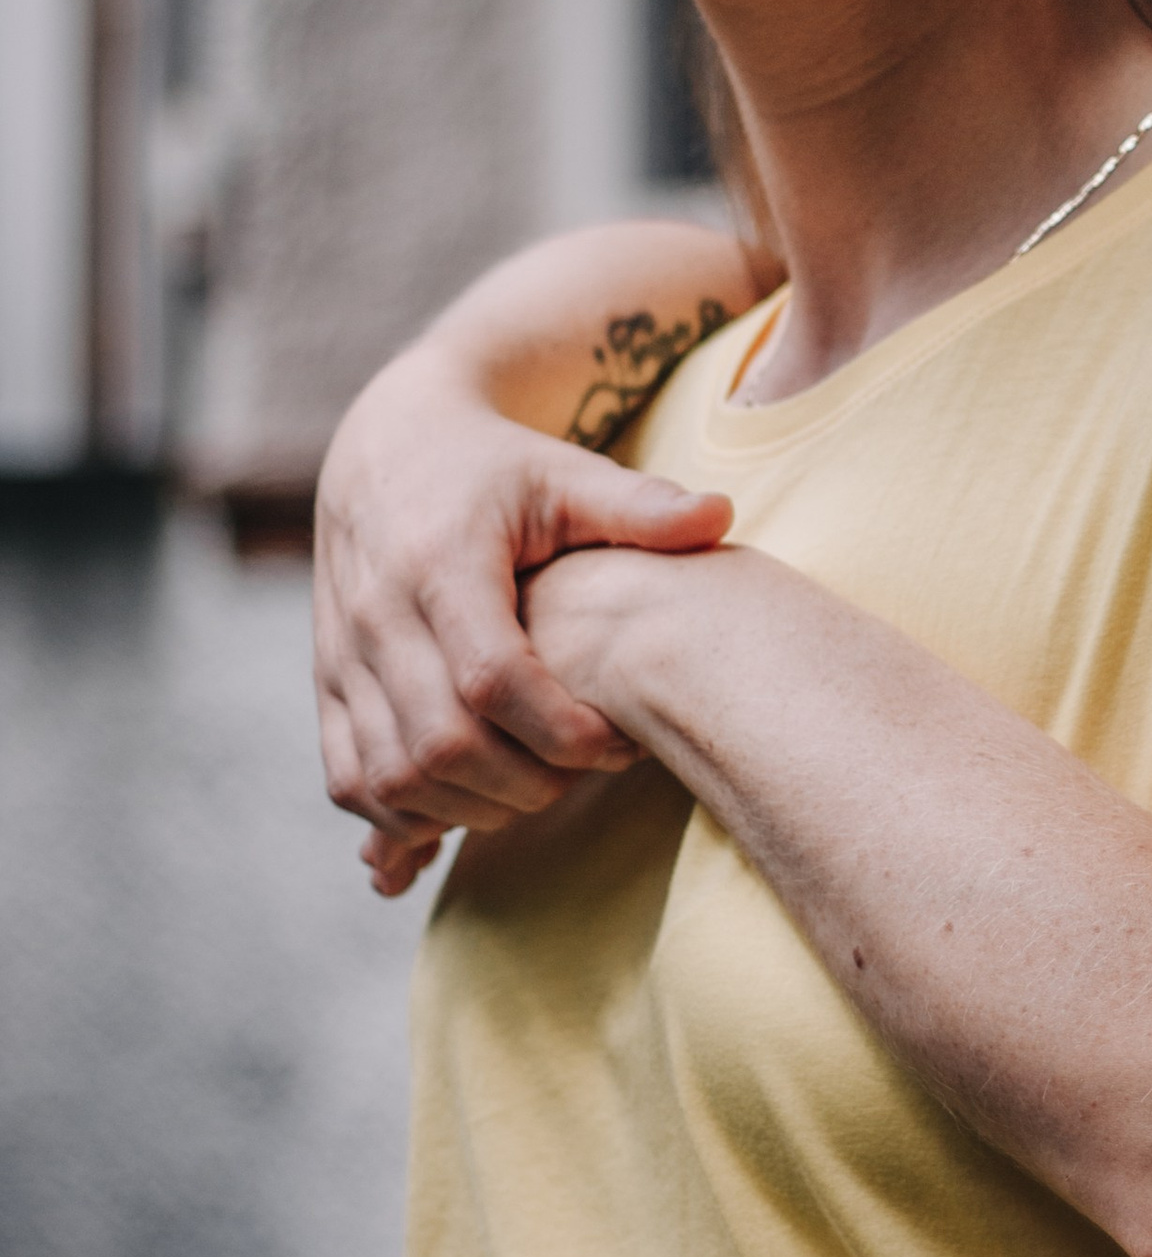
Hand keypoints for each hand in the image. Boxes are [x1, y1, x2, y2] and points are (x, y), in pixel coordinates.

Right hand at [318, 341, 731, 895]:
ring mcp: (340, 657)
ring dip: (468, 810)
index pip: (492, 681)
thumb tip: (721, 516)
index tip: (618, 744)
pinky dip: (405, 815)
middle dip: (524, 785)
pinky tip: (467, 805)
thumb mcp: (565, 472)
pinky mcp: (325, 684)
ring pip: (391, 779)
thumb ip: (638, 505)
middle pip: (441, 747)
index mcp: (439, 563)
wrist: (388, 442)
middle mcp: (376, 616)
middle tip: (580, 774)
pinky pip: (349, 781)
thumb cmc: (494, 465)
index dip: (560, 732)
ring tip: (532, 788)